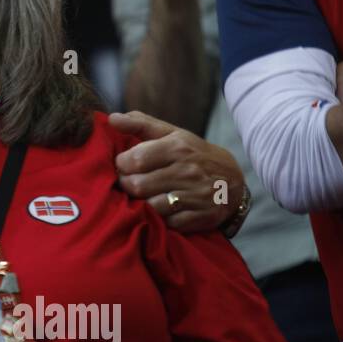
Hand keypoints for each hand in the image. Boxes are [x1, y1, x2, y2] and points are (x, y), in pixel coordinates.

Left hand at [110, 110, 244, 232]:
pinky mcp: (202, 216)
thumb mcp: (170, 134)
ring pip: (151, 206)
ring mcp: (197, 195)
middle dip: (127, 185)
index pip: (133, 160)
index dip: (121, 165)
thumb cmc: (191, 154)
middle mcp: (188, 171)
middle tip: (130, 182)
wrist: (231, 179)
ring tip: (144, 195)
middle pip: (138, 185)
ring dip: (142, 203)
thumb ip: (139, 124)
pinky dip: (161, 218)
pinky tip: (162, 208)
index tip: (124, 165)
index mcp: (177, 148)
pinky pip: (168, 223)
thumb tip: (111, 118)